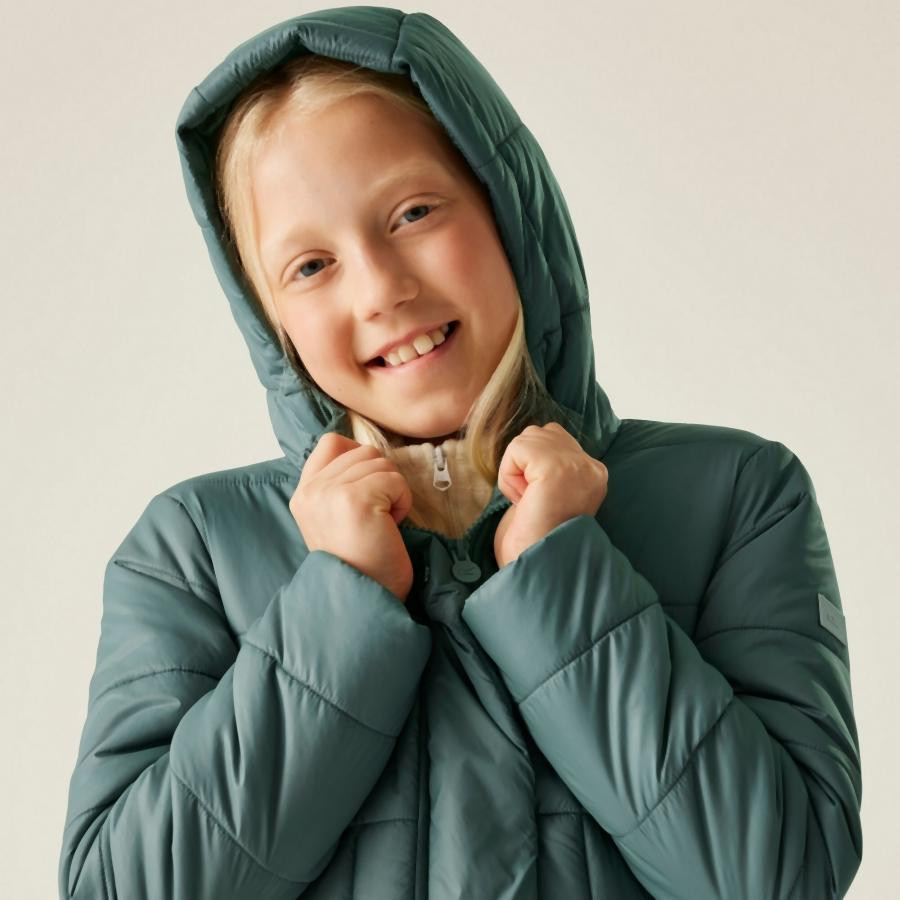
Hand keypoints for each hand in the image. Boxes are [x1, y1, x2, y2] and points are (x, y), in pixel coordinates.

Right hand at [290, 432, 414, 602]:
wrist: (364, 602)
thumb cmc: (361, 564)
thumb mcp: (335, 519)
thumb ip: (339, 485)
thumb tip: (367, 453)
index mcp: (303, 494)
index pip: (331, 442)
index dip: (359, 456)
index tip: (369, 490)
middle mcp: (312, 490)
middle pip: (363, 451)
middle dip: (380, 480)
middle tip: (374, 518)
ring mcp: (330, 493)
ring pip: (381, 462)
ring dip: (392, 492)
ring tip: (380, 524)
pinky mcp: (355, 499)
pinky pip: (395, 480)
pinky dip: (402, 502)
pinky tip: (389, 528)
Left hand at [493, 422, 607, 567]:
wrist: (537, 568)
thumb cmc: (535, 540)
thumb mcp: (549, 494)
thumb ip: (547, 468)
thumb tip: (527, 446)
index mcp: (594, 474)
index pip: (555, 439)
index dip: (534, 468)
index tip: (539, 501)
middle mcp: (592, 467)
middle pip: (540, 433)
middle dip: (525, 465)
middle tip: (532, 501)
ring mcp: (577, 465)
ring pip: (526, 439)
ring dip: (515, 471)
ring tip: (529, 501)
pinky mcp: (557, 467)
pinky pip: (516, 449)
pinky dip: (508, 475)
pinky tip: (523, 499)